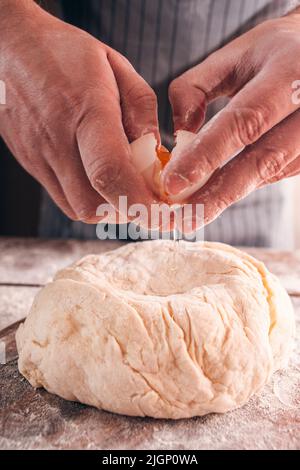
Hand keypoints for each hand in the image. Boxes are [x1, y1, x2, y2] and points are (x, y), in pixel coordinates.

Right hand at [0, 0, 158, 222]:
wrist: (10, 50)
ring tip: (122, 184)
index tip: (161, 210)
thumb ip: (141, 110)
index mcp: (86, 110)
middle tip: (145, 195)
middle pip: (94, 205)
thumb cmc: (65, 53)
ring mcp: (39, 157)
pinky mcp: (31, 165)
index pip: (109, 172)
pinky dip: (88, 199)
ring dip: (107, 207)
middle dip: (126, 209)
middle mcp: (58, 141)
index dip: (138, 200)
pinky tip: (98, 178)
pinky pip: (64, 199)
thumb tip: (154, 152)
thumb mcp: (116, 66)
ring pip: (78, 209)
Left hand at [162, 10, 299, 225]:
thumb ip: (197, 86)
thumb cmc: (272, 53)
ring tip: (191, 215)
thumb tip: (178, 132)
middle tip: (182, 218)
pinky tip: (215, 197)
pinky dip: (242, 187)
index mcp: (287, 72)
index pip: (244, 120)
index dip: (208, 154)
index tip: (173, 183)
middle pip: (262, 159)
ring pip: (268, 173)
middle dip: (218, 193)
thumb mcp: (234, 54)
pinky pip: (274, 175)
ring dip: (226, 197)